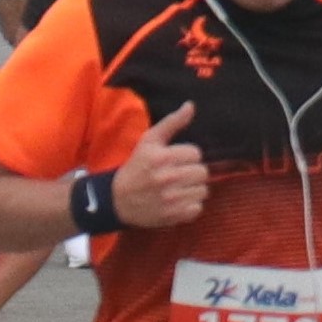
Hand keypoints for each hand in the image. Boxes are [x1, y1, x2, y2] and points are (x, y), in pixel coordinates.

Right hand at [113, 102, 210, 230]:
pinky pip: (197, 208)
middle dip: (192, 172)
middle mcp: (167, 178)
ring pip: (203, 191)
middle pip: (203, 172)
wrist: (117, 200)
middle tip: (178, 175)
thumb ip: (172, 122)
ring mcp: (170, 199)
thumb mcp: (149, 141)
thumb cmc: (136, 167)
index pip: (196, 153)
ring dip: (193, 189)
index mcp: (162, 158)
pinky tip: (178, 202)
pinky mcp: (172, 216)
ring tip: (178, 188)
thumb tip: (191, 105)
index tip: (175, 160)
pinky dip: (190, 206)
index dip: (187, 156)